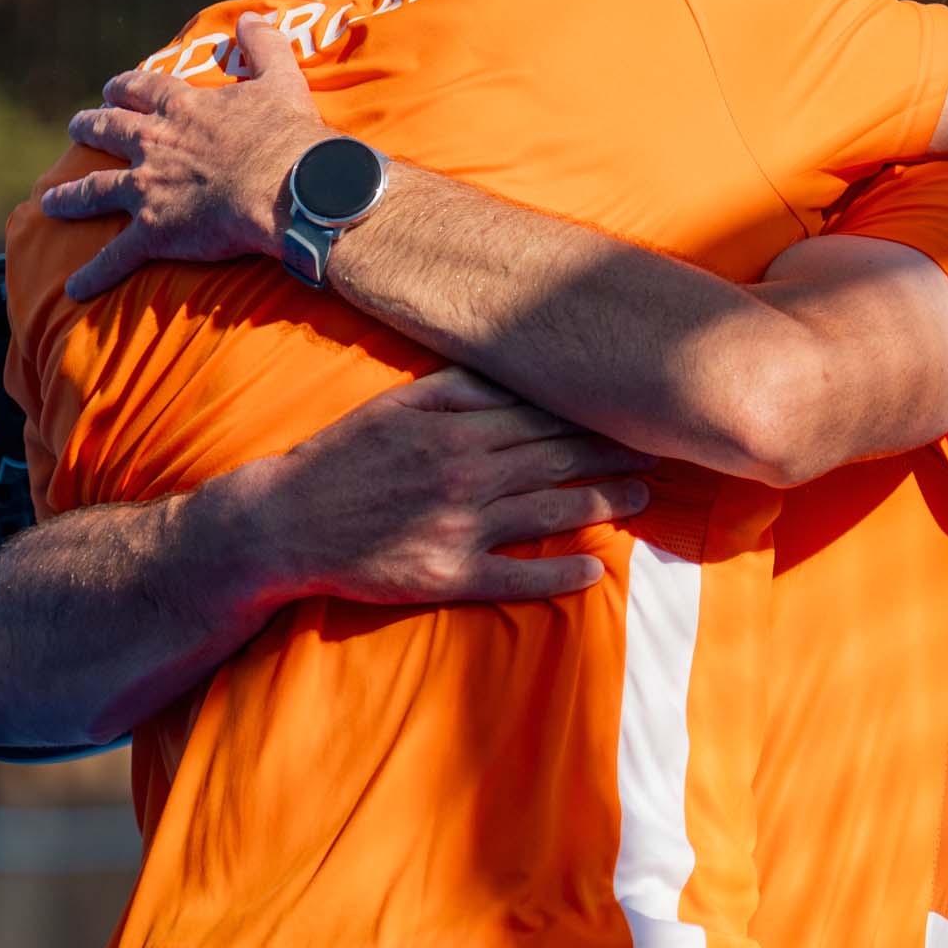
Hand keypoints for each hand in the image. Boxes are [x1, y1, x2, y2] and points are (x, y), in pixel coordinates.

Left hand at [44, 13, 324, 299]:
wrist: (289, 188)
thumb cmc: (288, 136)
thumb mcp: (282, 79)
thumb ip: (265, 46)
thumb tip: (253, 17)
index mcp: (182, 108)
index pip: (141, 90)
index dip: (124, 87)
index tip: (113, 87)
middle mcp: (154, 144)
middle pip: (108, 130)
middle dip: (89, 127)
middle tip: (76, 128)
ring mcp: (149, 189)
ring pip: (95, 190)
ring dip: (70, 196)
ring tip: (50, 200)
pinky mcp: (155, 232)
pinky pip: (116, 257)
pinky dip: (94, 274)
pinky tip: (74, 288)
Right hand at [237, 366, 650, 603]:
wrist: (285, 522)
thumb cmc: (343, 458)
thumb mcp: (395, 405)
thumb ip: (456, 388)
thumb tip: (513, 369)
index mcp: (457, 430)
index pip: (544, 417)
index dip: (595, 414)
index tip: (634, 408)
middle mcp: (467, 475)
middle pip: (559, 460)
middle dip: (615, 452)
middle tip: (662, 449)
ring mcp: (461, 527)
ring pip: (551, 512)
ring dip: (605, 503)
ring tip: (645, 498)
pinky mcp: (447, 575)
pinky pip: (516, 577)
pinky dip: (559, 575)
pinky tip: (595, 572)